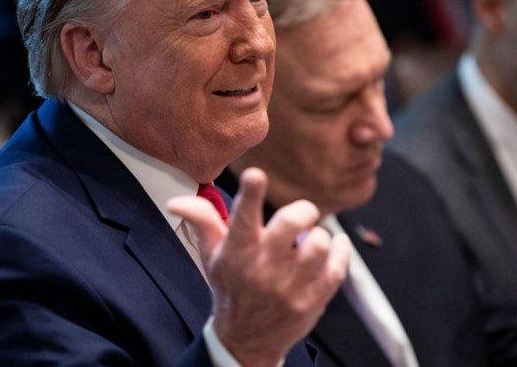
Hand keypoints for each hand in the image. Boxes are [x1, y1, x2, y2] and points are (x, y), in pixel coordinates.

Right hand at [169, 168, 349, 366]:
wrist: (246, 340)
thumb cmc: (230, 289)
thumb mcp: (212, 256)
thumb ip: (202, 222)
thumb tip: (176, 201)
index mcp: (238, 252)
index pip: (243, 218)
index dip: (250, 194)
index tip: (255, 175)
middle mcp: (264, 267)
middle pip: (291, 223)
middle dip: (302, 210)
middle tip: (301, 213)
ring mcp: (290, 285)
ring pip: (318, 242)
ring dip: (318, 235)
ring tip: (309, 240)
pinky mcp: (313, 299)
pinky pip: (337, 266)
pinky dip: (340, 250)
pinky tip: (334, 246)